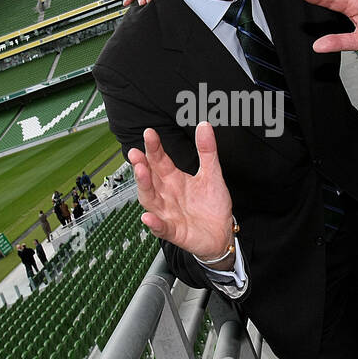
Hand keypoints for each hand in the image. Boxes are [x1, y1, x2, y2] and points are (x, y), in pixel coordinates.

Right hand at [129, 122, 233, 258]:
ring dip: (144, 186)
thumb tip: (204, 125)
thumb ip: (207, 151)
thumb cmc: (212, 206)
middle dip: (142, 165)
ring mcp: (168, 214)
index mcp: (173, 179)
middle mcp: (166, 195)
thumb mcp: (212, 174)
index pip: (159, 161)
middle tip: (136, 153)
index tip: (150, 134)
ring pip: (150, 200)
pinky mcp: (175, 232)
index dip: (154, 148)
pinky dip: (154, 224)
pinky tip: (148, 217)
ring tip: (141, 172)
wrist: (221, 234)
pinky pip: (162, 228)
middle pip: (150, 178)